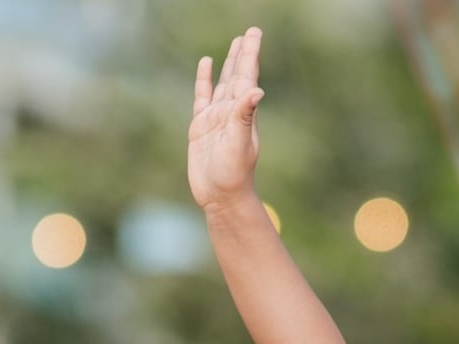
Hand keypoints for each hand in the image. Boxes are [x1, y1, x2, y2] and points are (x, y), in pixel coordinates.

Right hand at [188, 28, 265, 213]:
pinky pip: (202, 96)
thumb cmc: (233, 174)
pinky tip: (206, 64)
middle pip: (238, 74)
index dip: (250, 54)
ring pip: (223, 82)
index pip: (247, 76)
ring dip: (229, 63)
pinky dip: (205, 80)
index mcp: (243, 112)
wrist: (220, 196)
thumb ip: (245, 116)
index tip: (254, 33)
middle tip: (250, 32)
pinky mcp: (201, 126)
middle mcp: (231, 111)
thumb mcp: (240, 143)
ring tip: (235, 43)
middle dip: (244, 53)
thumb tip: (257, 90)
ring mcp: (216, 117)